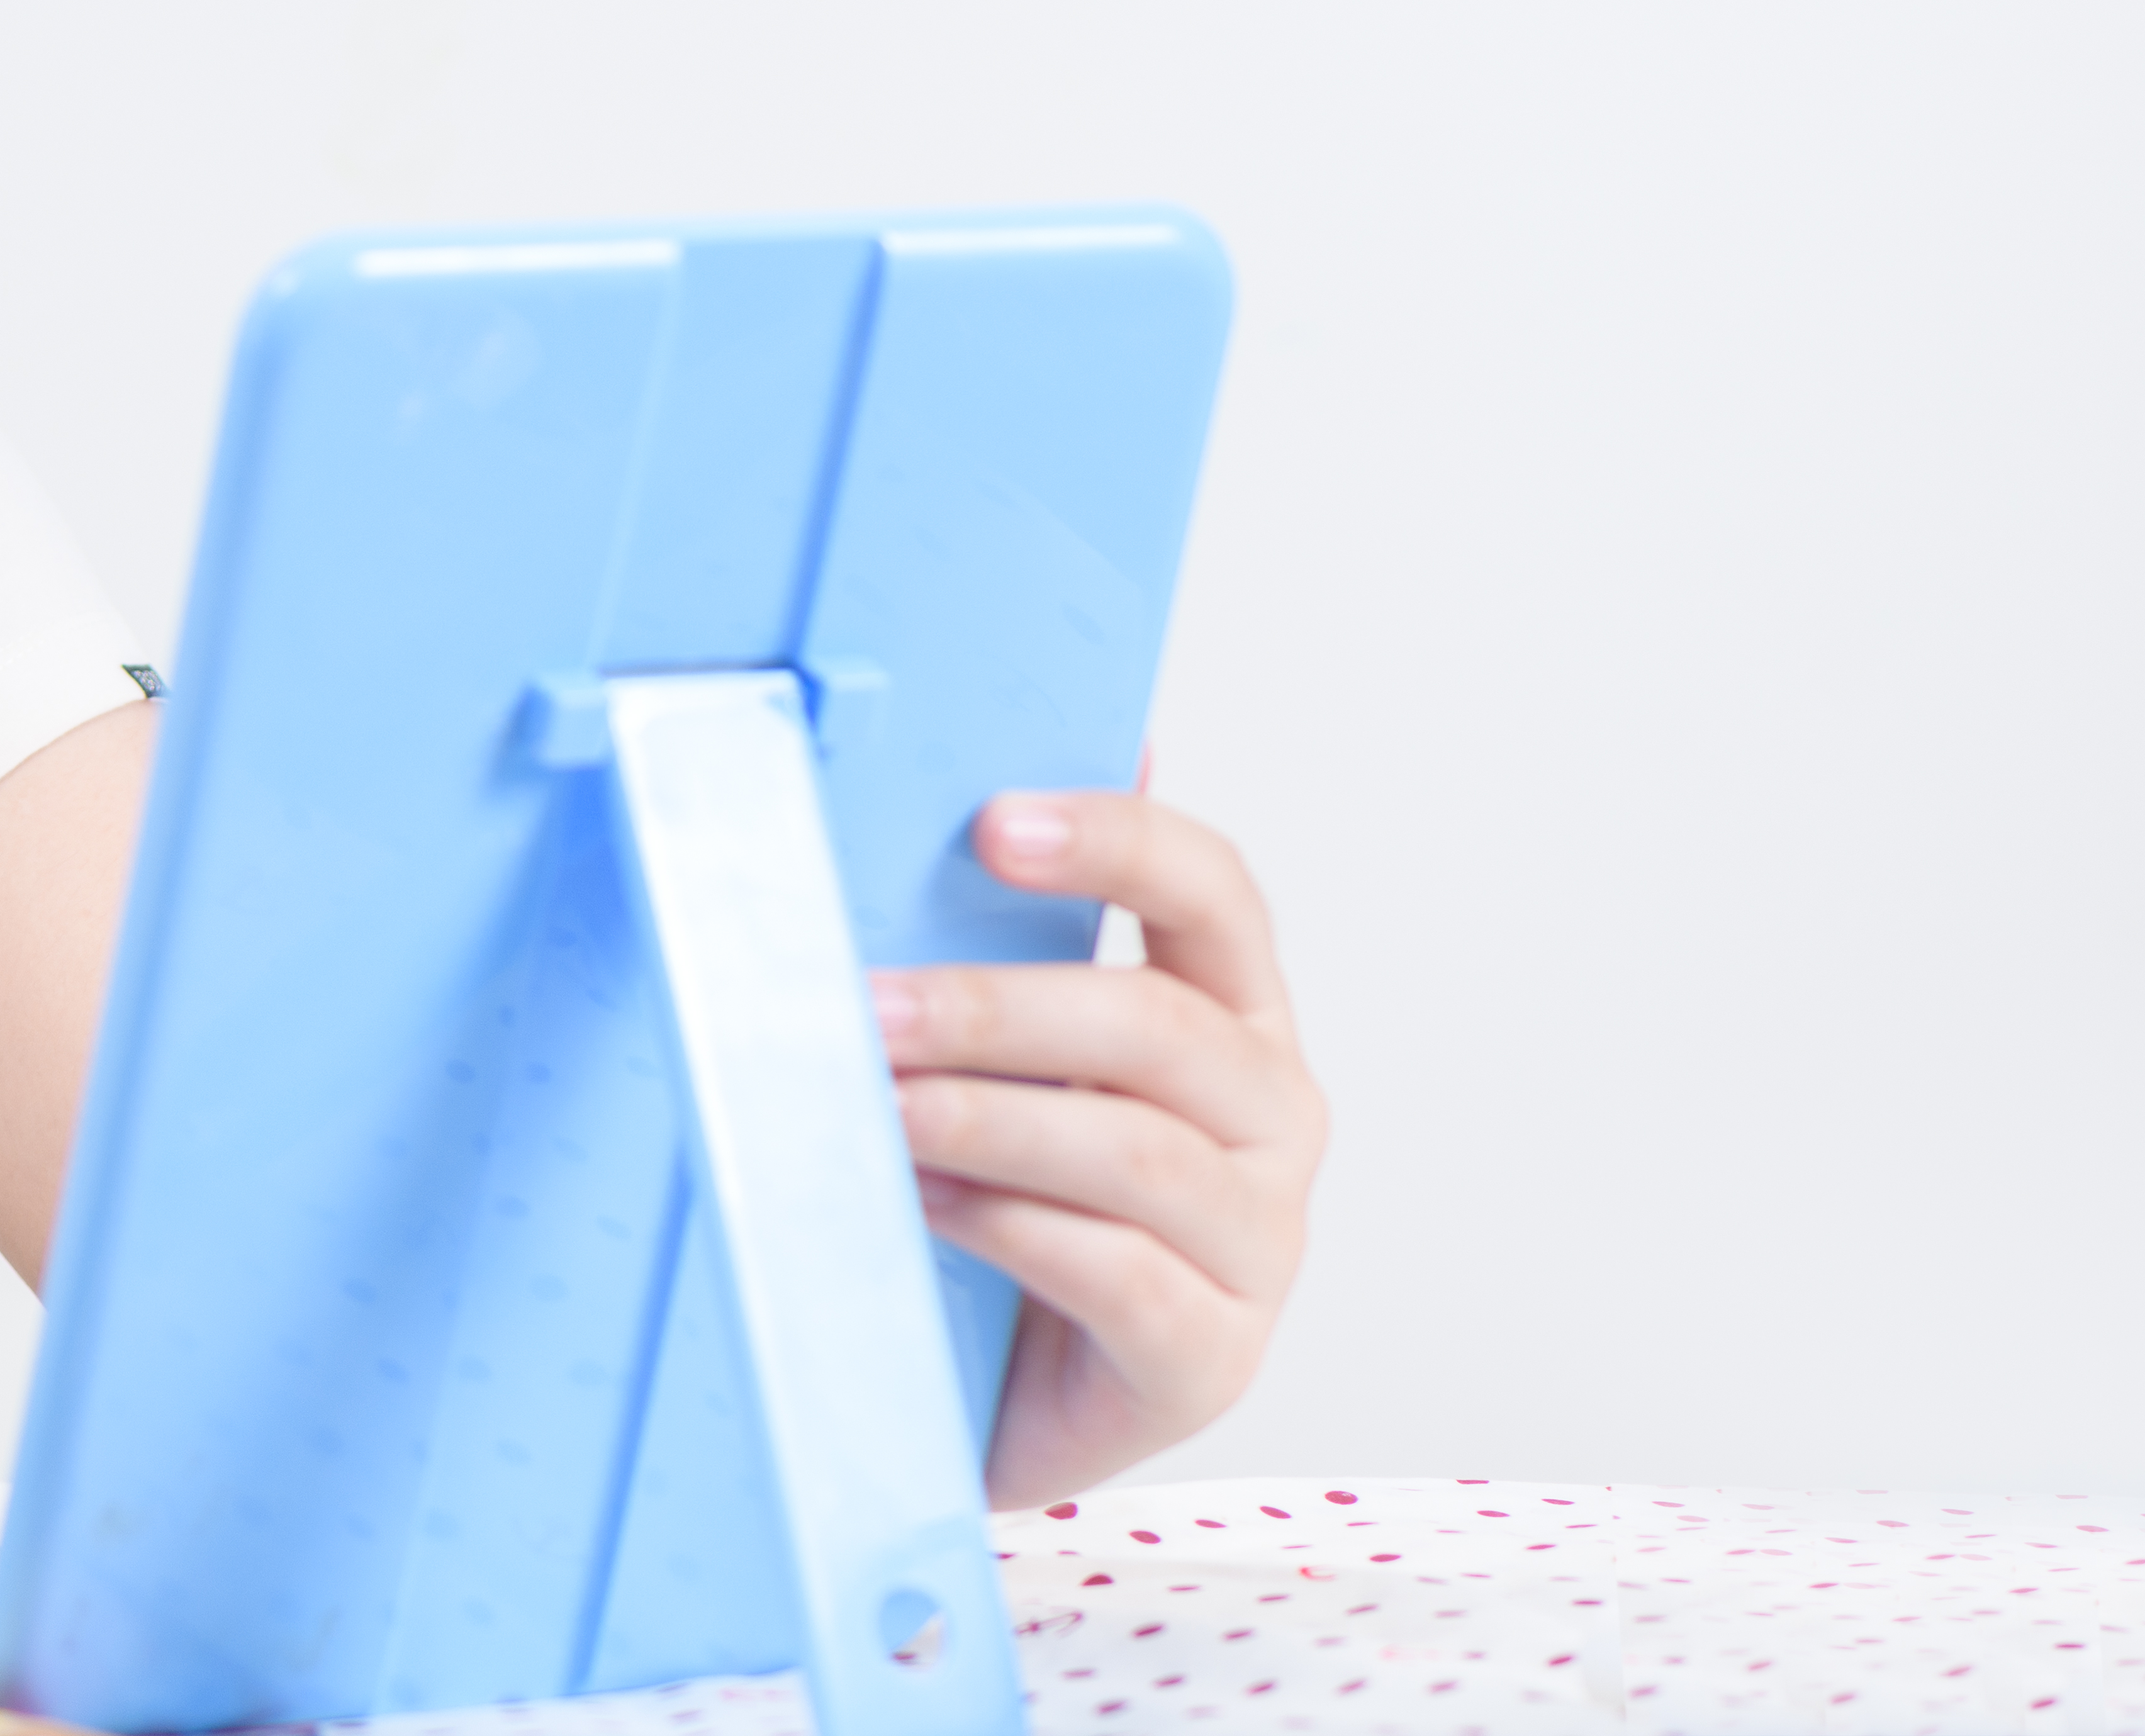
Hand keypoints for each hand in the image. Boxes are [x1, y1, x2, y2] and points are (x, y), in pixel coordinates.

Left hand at [874, 789, 1323, 1506]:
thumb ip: (1027, 930)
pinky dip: (1007, 1229)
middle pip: (1158, 1026)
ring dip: (989, 1120)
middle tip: (868, 1006)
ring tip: (877, 1107)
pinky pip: (1116, 1274)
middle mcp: (1276, 1120)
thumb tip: (1063, 754)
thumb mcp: (1017, 1056)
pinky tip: (922, 1205)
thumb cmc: (1012, 1193)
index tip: (989, 825)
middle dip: (997, 1009)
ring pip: (1134, 1153)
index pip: (1213, 892)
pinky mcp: (1210, 1357)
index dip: (1115, 843)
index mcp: (1237, 1016)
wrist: (998, 1389)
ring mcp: (1260, 1245)